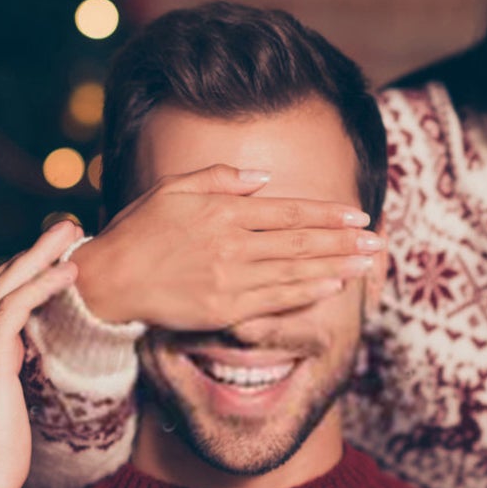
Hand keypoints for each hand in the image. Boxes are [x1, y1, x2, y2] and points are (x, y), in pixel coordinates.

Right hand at [0, 220, 80, 487]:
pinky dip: (42, 285)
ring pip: (5, 285)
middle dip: (34, 251)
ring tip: (73, 234)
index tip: (56, 255)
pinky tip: (69, 274)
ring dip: (41, 255)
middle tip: (68, 228)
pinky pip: (14, 309)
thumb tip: (31, 362)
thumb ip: (12, 378)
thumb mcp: (6, 407)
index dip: (25, 272)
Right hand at [73, 164, 382, 329]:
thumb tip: (265, 179)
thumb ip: (220, 178)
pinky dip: (306, 293)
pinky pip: (275, 300)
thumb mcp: (174, 188)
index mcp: (223, 211)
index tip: (358, 215)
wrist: (108, 280)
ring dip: (336, 267)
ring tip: (367, 264)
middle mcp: (232, 243)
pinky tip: (332, 287)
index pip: (288, 211)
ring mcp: (230, 279)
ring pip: (295, 272)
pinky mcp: (224, 309)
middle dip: (344, 241)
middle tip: (378, 241)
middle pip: (301, 241)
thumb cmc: (140, 230)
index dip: (327, 214)